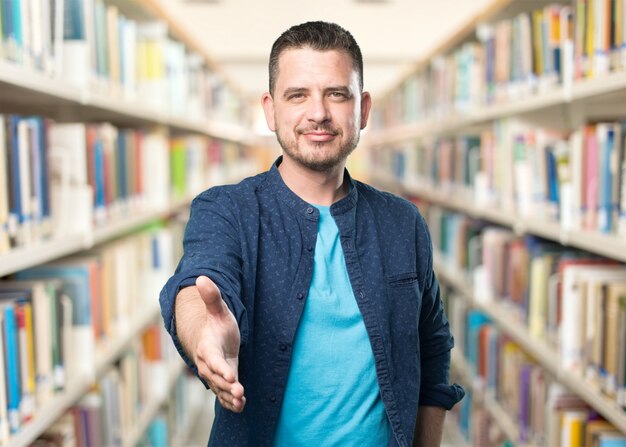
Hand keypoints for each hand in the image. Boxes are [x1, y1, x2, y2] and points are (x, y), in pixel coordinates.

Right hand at [194, 275, 245, 412]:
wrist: (210, 338)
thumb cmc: (216, 323)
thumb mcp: (218, 310)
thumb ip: (212, 297)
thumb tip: (202, 278)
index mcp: (208, 347)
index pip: (213, 360)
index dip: (221, 368)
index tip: (231, 375)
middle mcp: (209, 364)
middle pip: (217, 378)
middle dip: (227, 386)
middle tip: (239, 391)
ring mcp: (215, 375)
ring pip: (221, 389)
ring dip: (230, 397)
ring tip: (241, 402)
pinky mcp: (222, 382)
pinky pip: (225, 395)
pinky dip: (231, 403)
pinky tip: (241, 406)